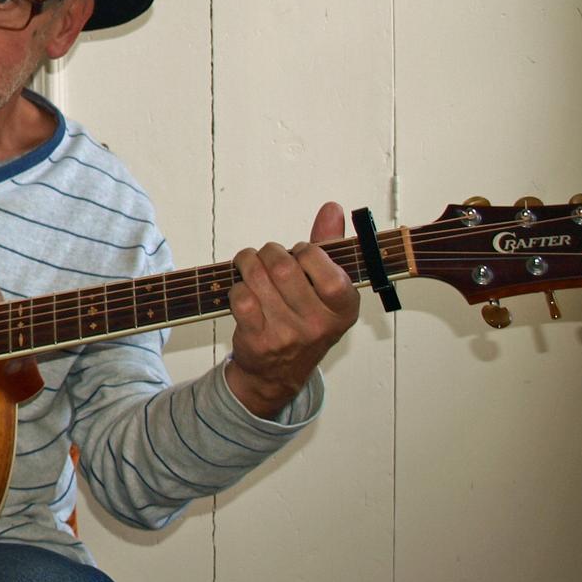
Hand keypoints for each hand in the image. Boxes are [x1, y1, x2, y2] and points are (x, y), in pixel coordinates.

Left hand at [224, 202, 360, 417]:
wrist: (279, 372)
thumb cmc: (305, 318)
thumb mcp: (326, 288)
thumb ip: (330, 246)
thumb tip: (332, 208)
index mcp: (344, 307)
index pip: (327, 268)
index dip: (305, 252)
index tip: (300, 254)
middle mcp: (319, 324)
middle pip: (285, 266)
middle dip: (270, 251)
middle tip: (268, 255)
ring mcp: (288, 334)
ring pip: (259, 277)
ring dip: (248, 262)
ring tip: (250, 264)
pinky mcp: (259, 340)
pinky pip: (241, 297)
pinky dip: (237, 286)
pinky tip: (243, 289)